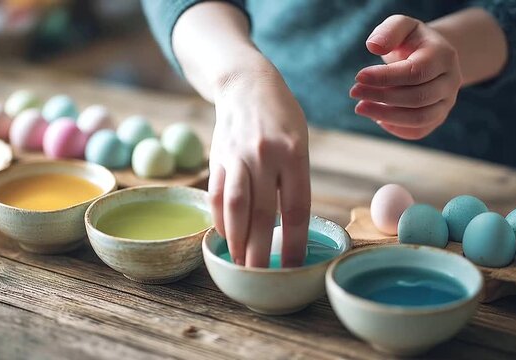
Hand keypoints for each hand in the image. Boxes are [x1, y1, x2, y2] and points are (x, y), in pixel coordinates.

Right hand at [209, 68, 310, 267]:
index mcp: (294, 153)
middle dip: (260, 250)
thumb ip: (294, 180)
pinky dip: (218, 218)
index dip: (293, 242)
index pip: (296, 208)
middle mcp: (265, 156)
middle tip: (259, 277)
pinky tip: (223, 235)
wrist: (246, 83)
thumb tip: (287, 225)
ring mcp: (237, 156)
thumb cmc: (281, 116)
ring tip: (238, 263)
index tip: (292, 267)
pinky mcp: (217, 157)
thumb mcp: (300, 142)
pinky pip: (215, 194)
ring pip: (234, 207)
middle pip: (262, 213)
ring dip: (236, 240)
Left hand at [350, 15, 462, 139]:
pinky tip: (377, 118)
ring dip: (385, 115)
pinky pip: (418, 131)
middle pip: (417, 98)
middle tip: (354, 92)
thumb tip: (373, 46)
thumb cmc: (411, 41)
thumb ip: (389, 31)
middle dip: (381, 97)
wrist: (430, 56)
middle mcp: (451, 82)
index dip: (385, 77)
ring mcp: (446, 102)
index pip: (415, 72)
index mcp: (444, 56)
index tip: (358, 77)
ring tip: (360, 107)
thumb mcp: (402, 26)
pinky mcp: (438, 117)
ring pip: (419, 118)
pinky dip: (396, 128)